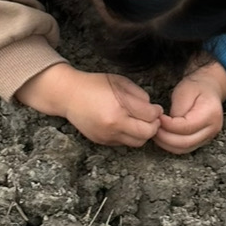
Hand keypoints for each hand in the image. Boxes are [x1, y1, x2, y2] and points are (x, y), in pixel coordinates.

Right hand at [17, 63, 161, 147]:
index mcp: (119, 108)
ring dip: (142, 133)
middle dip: (153, 126)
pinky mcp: (102, 142)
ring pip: (137, 142)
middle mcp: (113, 125)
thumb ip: (139, 95)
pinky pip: (124, 143)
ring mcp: (107, 136)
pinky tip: (125, 124)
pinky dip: (129, 136)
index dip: (157, 112)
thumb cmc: (94, 85)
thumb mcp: (119, 82)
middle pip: (147, 134)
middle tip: (151, 118)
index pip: (150, 116)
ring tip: (139, 122)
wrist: (69, 96)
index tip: (155, 108)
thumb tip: (152, 108)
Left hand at [155, 59, 225, 154]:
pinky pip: (184, 148)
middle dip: (165, 137)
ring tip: (156, 132)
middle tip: (153, 127)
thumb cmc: (197, 86)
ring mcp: (208, 137)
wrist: (208, 88)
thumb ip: (178, 108)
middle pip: (185, 142)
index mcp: (210, 114)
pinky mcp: (201, 141)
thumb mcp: (185, 90)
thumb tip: (168, 124)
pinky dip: (171, 145)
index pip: (186, 127)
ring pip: (184, 149)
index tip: (158, 118)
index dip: (169, 126)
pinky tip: (162, 135)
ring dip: (166, 143)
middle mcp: (212, 129)